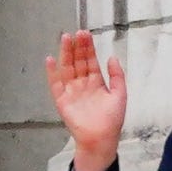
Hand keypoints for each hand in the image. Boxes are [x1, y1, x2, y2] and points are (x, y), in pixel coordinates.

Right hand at [46, 30, 127, 170]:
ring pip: (67, 68)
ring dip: (66, 54)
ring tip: (65, 39)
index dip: (88, 48)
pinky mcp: (62, 100)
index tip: (86, 34)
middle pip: (78, 62)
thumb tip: (112, 57)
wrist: (101, 137)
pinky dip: (52, 72)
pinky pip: (55, 84)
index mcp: (96, 82)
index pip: (90, 61)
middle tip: (78, 32)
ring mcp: (71, 91)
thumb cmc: (112, 119)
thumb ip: (117, 76)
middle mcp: (82, 84)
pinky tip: (51, 59)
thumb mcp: (120, 94)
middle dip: (78, 47)